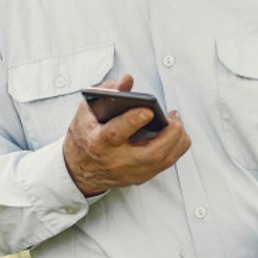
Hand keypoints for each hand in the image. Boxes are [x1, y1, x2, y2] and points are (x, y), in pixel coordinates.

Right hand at [62, 74, 189, 196]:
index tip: (148, 110)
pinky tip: (175, 132)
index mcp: (98, 142)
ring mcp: (130, 172)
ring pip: (164, 160)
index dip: (133, 121)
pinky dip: (175, 147)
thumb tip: (126, 81)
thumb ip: (106, 92)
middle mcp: (116, 161)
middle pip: (151, 153)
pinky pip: (166, 163)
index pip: (116, 133)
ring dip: (178, 139)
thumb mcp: (87, 111)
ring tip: (176, 121)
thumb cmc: (85, 136)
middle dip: (170, 134)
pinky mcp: (141, 177)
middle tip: (173, 116)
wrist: (80, 170)